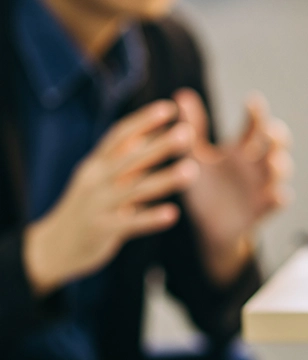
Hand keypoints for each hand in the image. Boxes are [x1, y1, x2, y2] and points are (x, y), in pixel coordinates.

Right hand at [23, 100, 197, 296]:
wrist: (56, 245)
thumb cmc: (88, 208)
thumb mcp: (102, 179)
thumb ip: (128, 160)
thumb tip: (153, 134)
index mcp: (96, 164)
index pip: (120, 135)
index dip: (144, 121)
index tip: (170, 108)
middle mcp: (95, 180)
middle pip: (131, 158)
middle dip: (160, 145)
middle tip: (187, 133)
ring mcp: (97, 205)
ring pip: (135, 189)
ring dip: (165, 179)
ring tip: (193, 170)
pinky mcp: (102, 230)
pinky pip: (130, 224)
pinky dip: (151, 219)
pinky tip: (173, 214)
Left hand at [175, 89, 292, 284]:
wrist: (208, 227)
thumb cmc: (204, 189)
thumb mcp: (194, 158)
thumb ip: (191, 129)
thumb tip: (182, 95)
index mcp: (240, 150)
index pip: (254, 126)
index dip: (257, 113)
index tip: (253, 102)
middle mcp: (255, 165)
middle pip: (276, 144)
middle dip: (277, 137)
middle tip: (269, 132)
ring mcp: (261, 186)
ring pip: (281, 170)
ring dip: (280, 165)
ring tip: (272, 162)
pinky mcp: (262, 208)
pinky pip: (277, 201)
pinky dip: (279, 197)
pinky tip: (276, 194)